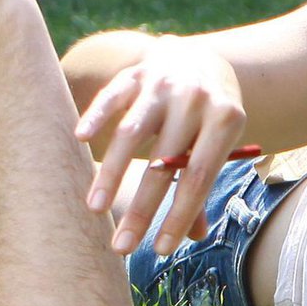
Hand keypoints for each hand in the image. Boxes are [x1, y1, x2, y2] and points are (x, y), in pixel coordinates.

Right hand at [74, 40, 247, 256]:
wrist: (197, 56)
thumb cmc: (206, 115)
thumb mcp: (217, 143)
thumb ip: (201, 184)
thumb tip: (195, 236)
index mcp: (225, 119)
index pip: (199, 177)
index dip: (179, 215)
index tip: (159, 249)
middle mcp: (194, 99)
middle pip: (164, 163)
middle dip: (142, 208)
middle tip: (121, 247)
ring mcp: (163, 83)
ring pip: (132, 132)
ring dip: (112, 172)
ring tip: (96, 209)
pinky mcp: (135, 73)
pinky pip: (112, 97)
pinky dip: (96, 116)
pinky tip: (81, 140)